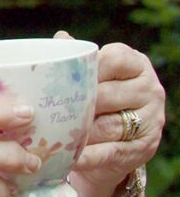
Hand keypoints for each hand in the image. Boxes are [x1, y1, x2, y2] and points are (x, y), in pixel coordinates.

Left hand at [62, 31, 165, 196]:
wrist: (118, 141)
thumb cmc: (100, 98)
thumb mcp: (94, 76)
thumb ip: (79, 60)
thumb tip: (61, 38)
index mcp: (136, 64)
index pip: (113, 59)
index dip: (86, 68)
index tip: (61, 77)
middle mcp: (150, 89)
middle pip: (107, 95)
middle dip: (76, 104)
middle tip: (45, 109)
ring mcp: (151, 120)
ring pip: (108, 125)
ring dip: (78, 132)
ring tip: (51, 133)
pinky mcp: (144, 148)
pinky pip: (110, 151)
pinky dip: (87, 156)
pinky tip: (68, 158)